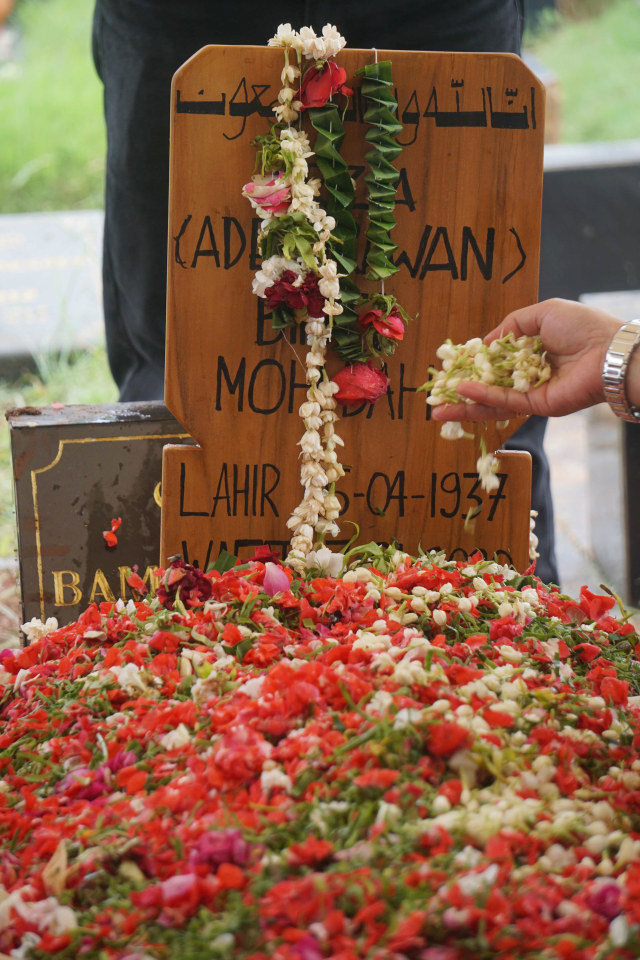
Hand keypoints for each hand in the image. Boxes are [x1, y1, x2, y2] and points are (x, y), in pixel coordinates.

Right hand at [431, 298, 622, 421]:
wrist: (607, 350)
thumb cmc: (582, 326)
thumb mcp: (541, 312)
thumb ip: (512, 326)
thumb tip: (485, 345)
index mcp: (531, 350)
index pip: (493, 361)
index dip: (470, 365)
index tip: (448, 367)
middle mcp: (528, 374)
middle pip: (487, 386)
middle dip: (459, 392)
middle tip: (434, 396)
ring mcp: (531, 392)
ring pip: (491, 401)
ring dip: (463, 404)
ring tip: (436, 408)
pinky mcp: (537, 406)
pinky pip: (504, 403)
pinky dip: (482, 398)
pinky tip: (462, 393)